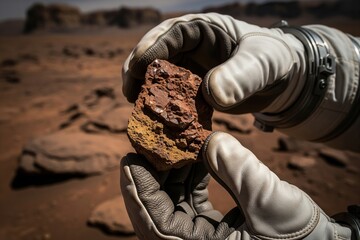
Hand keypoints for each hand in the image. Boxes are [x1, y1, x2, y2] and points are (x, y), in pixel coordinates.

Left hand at [121, 132, 351, 238]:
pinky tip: (193, 156)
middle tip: (144, 146)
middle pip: (157, 212)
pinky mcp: (209, 227)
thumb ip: (238, 169)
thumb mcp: (270, 201)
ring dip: (169, 174)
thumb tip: (210, 140)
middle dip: (149, 178)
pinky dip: (188, 178)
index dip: (139, 191)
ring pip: (170, 204)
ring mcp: (201, 237)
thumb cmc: (299, 236)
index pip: (157, 224)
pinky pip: (187, 201)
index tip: (128, 159)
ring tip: (170, 145)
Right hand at [122, 13, 305, 113]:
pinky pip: (171, 96)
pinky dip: (162, 107)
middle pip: (154, 53)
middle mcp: (190, 46)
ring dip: (146, 91)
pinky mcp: (191, 89)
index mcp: (203, 29)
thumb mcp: (262, 63)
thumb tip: (211, 93)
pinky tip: (157, 121)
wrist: (281, 79)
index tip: (139, 67)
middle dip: (138, 71)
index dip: (151, 47)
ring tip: (138, 108)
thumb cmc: (274, 61)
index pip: (171, 33)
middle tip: (130, 93)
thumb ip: (240, 75)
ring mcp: (189, 68)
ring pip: (158, 76)